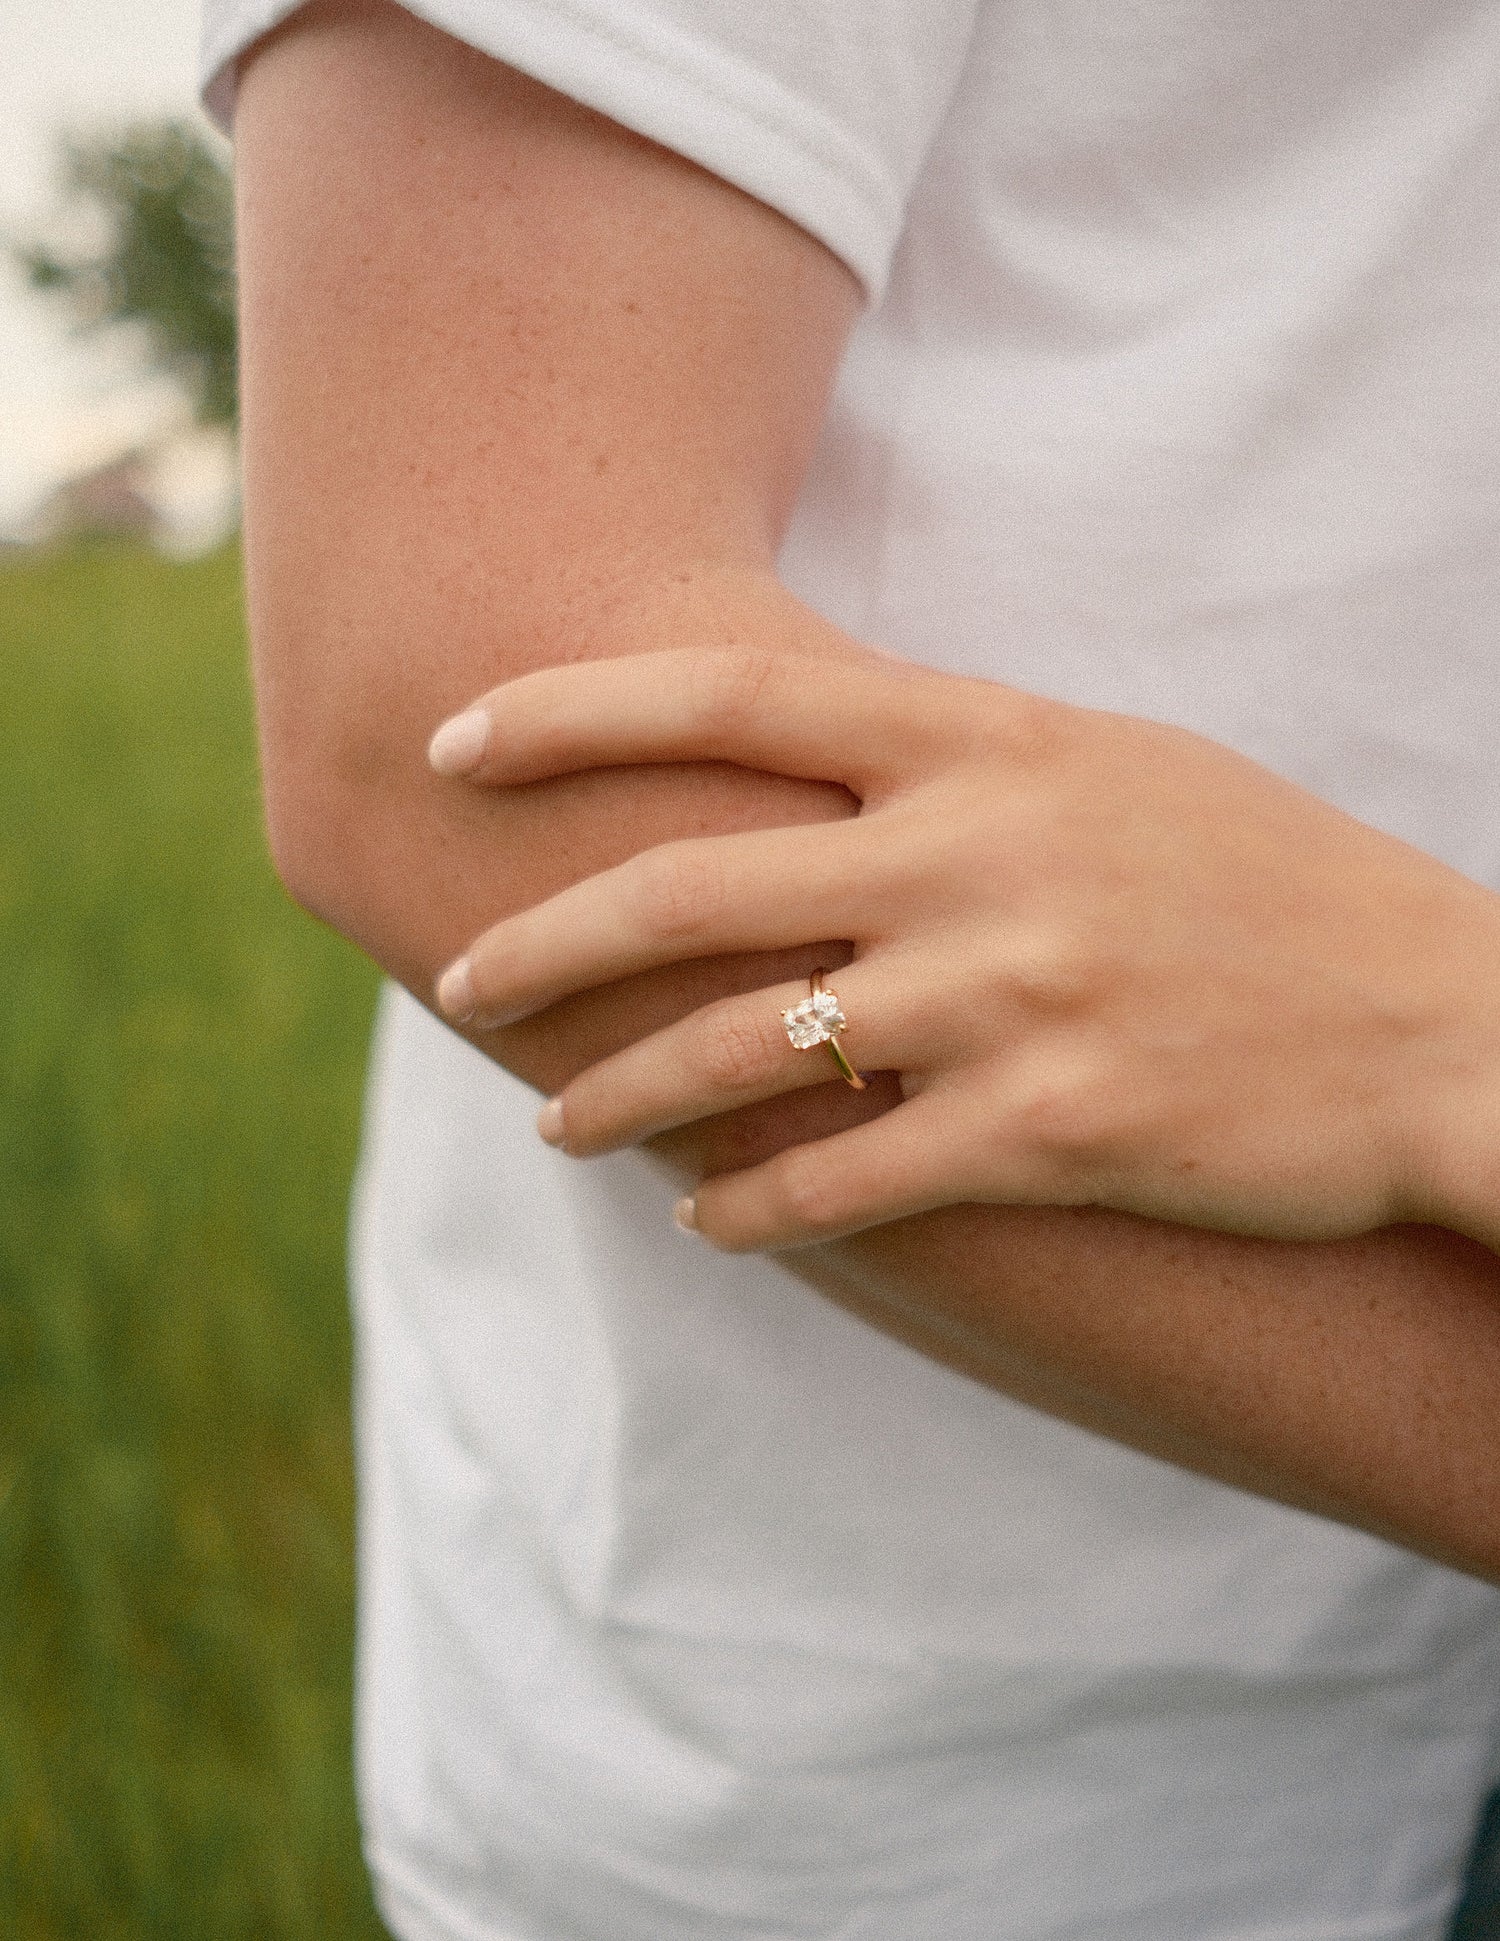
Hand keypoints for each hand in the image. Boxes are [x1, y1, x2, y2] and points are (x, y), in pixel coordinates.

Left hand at [428, 645, 1499, 1252]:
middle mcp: (977, 857)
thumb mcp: (1107, 768)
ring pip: (741, 1054)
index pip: (729, 694)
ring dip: (620, 1100)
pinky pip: (847, 1177)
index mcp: (987, 740)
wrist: (1438, 1025)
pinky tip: (702, 1219)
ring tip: (556, 1127)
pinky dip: (752, 1205)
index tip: (457, 745)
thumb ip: (951, 764)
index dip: (566, 710)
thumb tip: (793, 781)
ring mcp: (1009, 998)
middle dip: (542, 944)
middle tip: (457, 985)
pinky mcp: (1049, 1134)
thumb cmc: (1264, 883)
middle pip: (687, 890)